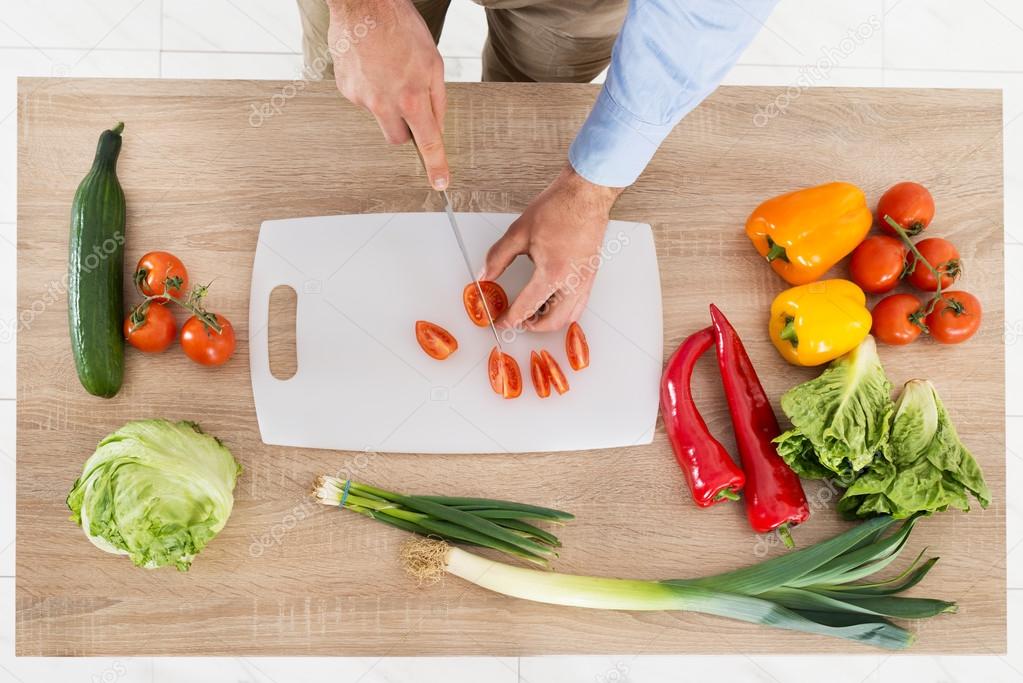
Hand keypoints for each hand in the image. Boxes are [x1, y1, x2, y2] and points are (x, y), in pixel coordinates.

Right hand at [327, 0, 448, 188]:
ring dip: (387, 104)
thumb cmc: (401, 27)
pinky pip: (363, 100)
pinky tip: (373, 65)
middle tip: (409, 103)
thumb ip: (437, 99)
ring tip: (388, 71)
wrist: (363, 4)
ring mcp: (361, 99)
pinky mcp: (345, 90)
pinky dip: (371, 88)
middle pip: (397, 139)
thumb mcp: (434, 62)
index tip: (440, 183)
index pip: (428, 143)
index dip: (436, 166)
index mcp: (412, 98)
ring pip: (379, 117)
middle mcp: (384, 104)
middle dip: (406, 129)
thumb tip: (436, 126)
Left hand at [481, 165, 623, 331]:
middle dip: (532, 326)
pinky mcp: (591, 275)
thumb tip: (485, 274)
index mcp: (552, 273)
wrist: (586, 194)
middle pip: (553, 322)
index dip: (510, 319)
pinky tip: (551, 299)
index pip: (526, 307)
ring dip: (550, 320)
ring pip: (570, 316)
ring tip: (533, 313)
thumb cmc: (559, 208)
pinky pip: (579, 303)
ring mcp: (585, 280)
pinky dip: (564, 309)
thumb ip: (499, 257)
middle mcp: (572, 282)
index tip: (501, 321)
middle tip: (517, 320)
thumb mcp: (520, 232)